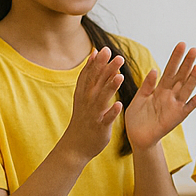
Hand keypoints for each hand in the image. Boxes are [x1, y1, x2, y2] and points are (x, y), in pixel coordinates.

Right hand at [58, 48, 124, 162]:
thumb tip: (94, 53)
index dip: (96, 63)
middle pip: (97, 83)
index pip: (89, 75)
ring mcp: (93, 114)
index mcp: (84, 93)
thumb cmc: (84, 118)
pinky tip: (119, 105)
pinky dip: (112, 112)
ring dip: (110, 87)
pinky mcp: (100, 127)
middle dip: (106, 70)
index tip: (104, 49)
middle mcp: (87, 102)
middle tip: (117, 56)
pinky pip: (106, 119)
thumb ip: (91, 74)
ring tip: (120, 76)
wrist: (75, 146)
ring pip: (102, 99)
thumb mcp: (85, 94)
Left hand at [125, 42, 195, 151]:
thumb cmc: (137, 118)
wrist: (137, 138)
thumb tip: (155, 70)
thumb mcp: (139, 99)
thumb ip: (146, 86)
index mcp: (159, 89)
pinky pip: (187, 109)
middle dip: (187, 63)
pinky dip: (193, 102)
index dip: (176, 58)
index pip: (169, 69)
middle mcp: (169, 95)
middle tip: (194, 49)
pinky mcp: (176, 118)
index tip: (182, 44)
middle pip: (180, 76)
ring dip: (192, 79)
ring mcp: (174, 106)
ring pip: (186, 89)